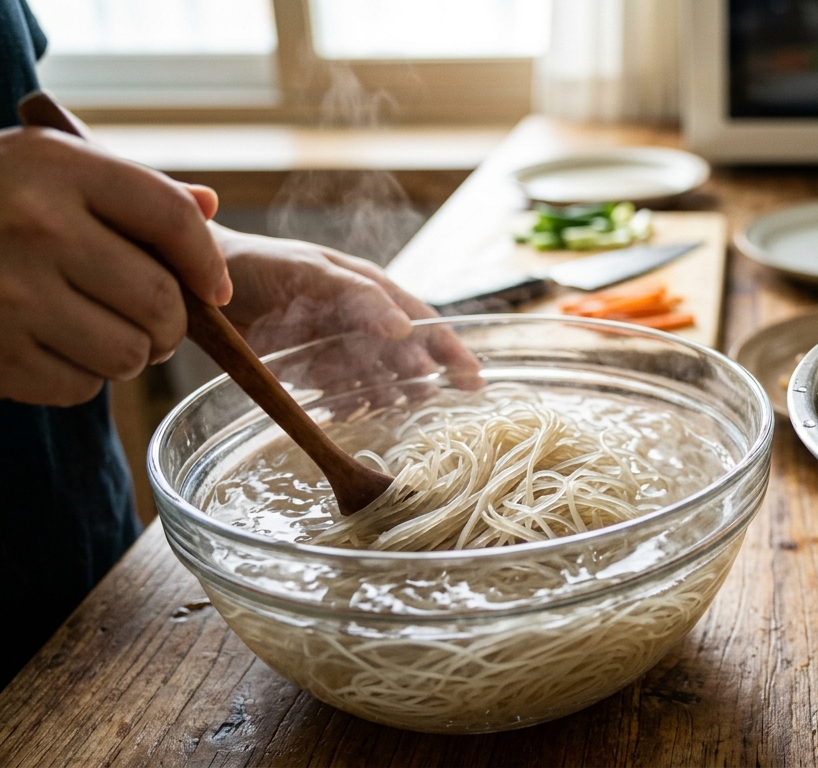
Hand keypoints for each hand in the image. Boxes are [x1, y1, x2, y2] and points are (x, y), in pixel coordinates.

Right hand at [0, 126, 228, 405]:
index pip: (171, 218)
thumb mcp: (46, 165)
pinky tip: (49, 346)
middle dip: (171, 324)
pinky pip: (78, 388)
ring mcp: (8, 293)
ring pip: (128, 355)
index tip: (214, 288)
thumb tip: (209, 208)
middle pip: (161, 301)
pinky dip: (77, 377)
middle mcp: (34, 226)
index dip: (207, 263)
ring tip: (97, 330)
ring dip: (127, 353)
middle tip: (154, 322)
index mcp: (56, 167)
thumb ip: (130, 187)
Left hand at [213, 225, 480, 396]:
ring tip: (394, 410)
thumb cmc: (262, 264)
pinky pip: (343, 393)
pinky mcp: (313, 370)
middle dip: (425, 379)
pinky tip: (350, 415)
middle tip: (436, 402)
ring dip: (389, 396)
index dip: (451, 351)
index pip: (424, 323)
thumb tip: (406, 328)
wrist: (200, 283)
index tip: (474, 379)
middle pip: (407, 356)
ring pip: (379, 379)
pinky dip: (351, 406)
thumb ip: (360, 296)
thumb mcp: (314, 272)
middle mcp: (362, 321)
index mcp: (371, 290)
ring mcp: (339, 347)